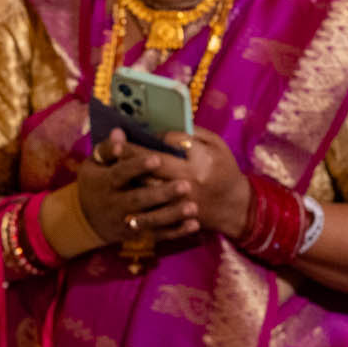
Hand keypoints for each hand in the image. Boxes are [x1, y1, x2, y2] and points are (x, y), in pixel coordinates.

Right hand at [72, 130, 187, 245]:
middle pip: (139, 199)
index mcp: (105, 182)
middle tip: (186, 185)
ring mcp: (126, 222)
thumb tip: (120, 132)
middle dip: (162, 194)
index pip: (121, 173)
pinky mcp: (136, 235)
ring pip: (150, 220)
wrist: (87, 219)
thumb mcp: (95, 164)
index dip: (137, 166)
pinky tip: (193, 225)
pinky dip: (175, 231)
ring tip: (193, 208)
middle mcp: (114, 204)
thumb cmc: (96, 182)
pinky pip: (157, 235)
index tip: (157, 159)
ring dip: (172, 215)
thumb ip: (108, 149)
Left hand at [125, 132, 251, 244]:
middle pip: (152, 165)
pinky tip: (123, 199)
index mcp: (199, 162)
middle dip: (130, 153)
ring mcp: (180, 203)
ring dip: (129, 177)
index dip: (149, 137)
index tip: (132, 131)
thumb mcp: (216, 145)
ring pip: (148, 188)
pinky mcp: (175, 217)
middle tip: (113, 144)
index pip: (169, 145)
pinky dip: (137, 206)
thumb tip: (163, 129)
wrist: (235, 207)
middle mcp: (188, 182)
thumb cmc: (224, 170)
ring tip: (112, 166)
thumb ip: (192, 134)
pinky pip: (153, 213)